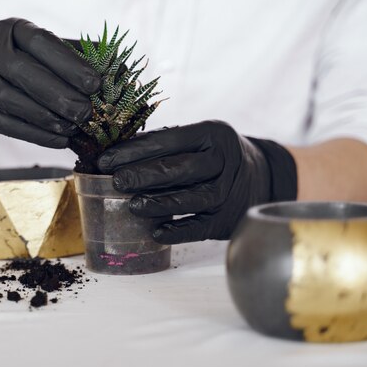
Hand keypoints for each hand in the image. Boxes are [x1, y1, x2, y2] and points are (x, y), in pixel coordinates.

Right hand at [0, 18, 99, 147]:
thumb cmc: (21, 66)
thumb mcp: (43, 52)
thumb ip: (77, 56)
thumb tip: (120, 67)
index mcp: (12, 30)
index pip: (41, 42)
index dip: (69, 63)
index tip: (96, 82)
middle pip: (24, 72)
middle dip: (59, 94)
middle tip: (87, 111)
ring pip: (13, 100)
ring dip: (48, 117)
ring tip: (75, 127)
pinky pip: (8, 125)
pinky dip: (37, 135)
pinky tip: (60, 141)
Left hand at [97, 120, 296, 243]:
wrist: (260, 176)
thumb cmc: (214, 155)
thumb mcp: (198, 139)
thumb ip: (163, 143)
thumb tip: (115, 153)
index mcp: (212, 134)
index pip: (168, 140)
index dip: (134, 150)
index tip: (106, 160)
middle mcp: (224, 161)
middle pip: (180, 169)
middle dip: (143, 175)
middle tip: (116, 181)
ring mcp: (228, 192)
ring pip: (191, 199)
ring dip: (158, 203)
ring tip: (132, 205)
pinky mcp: (227, 219)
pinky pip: (200, 228)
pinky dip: (178, 231)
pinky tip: (156, 232)